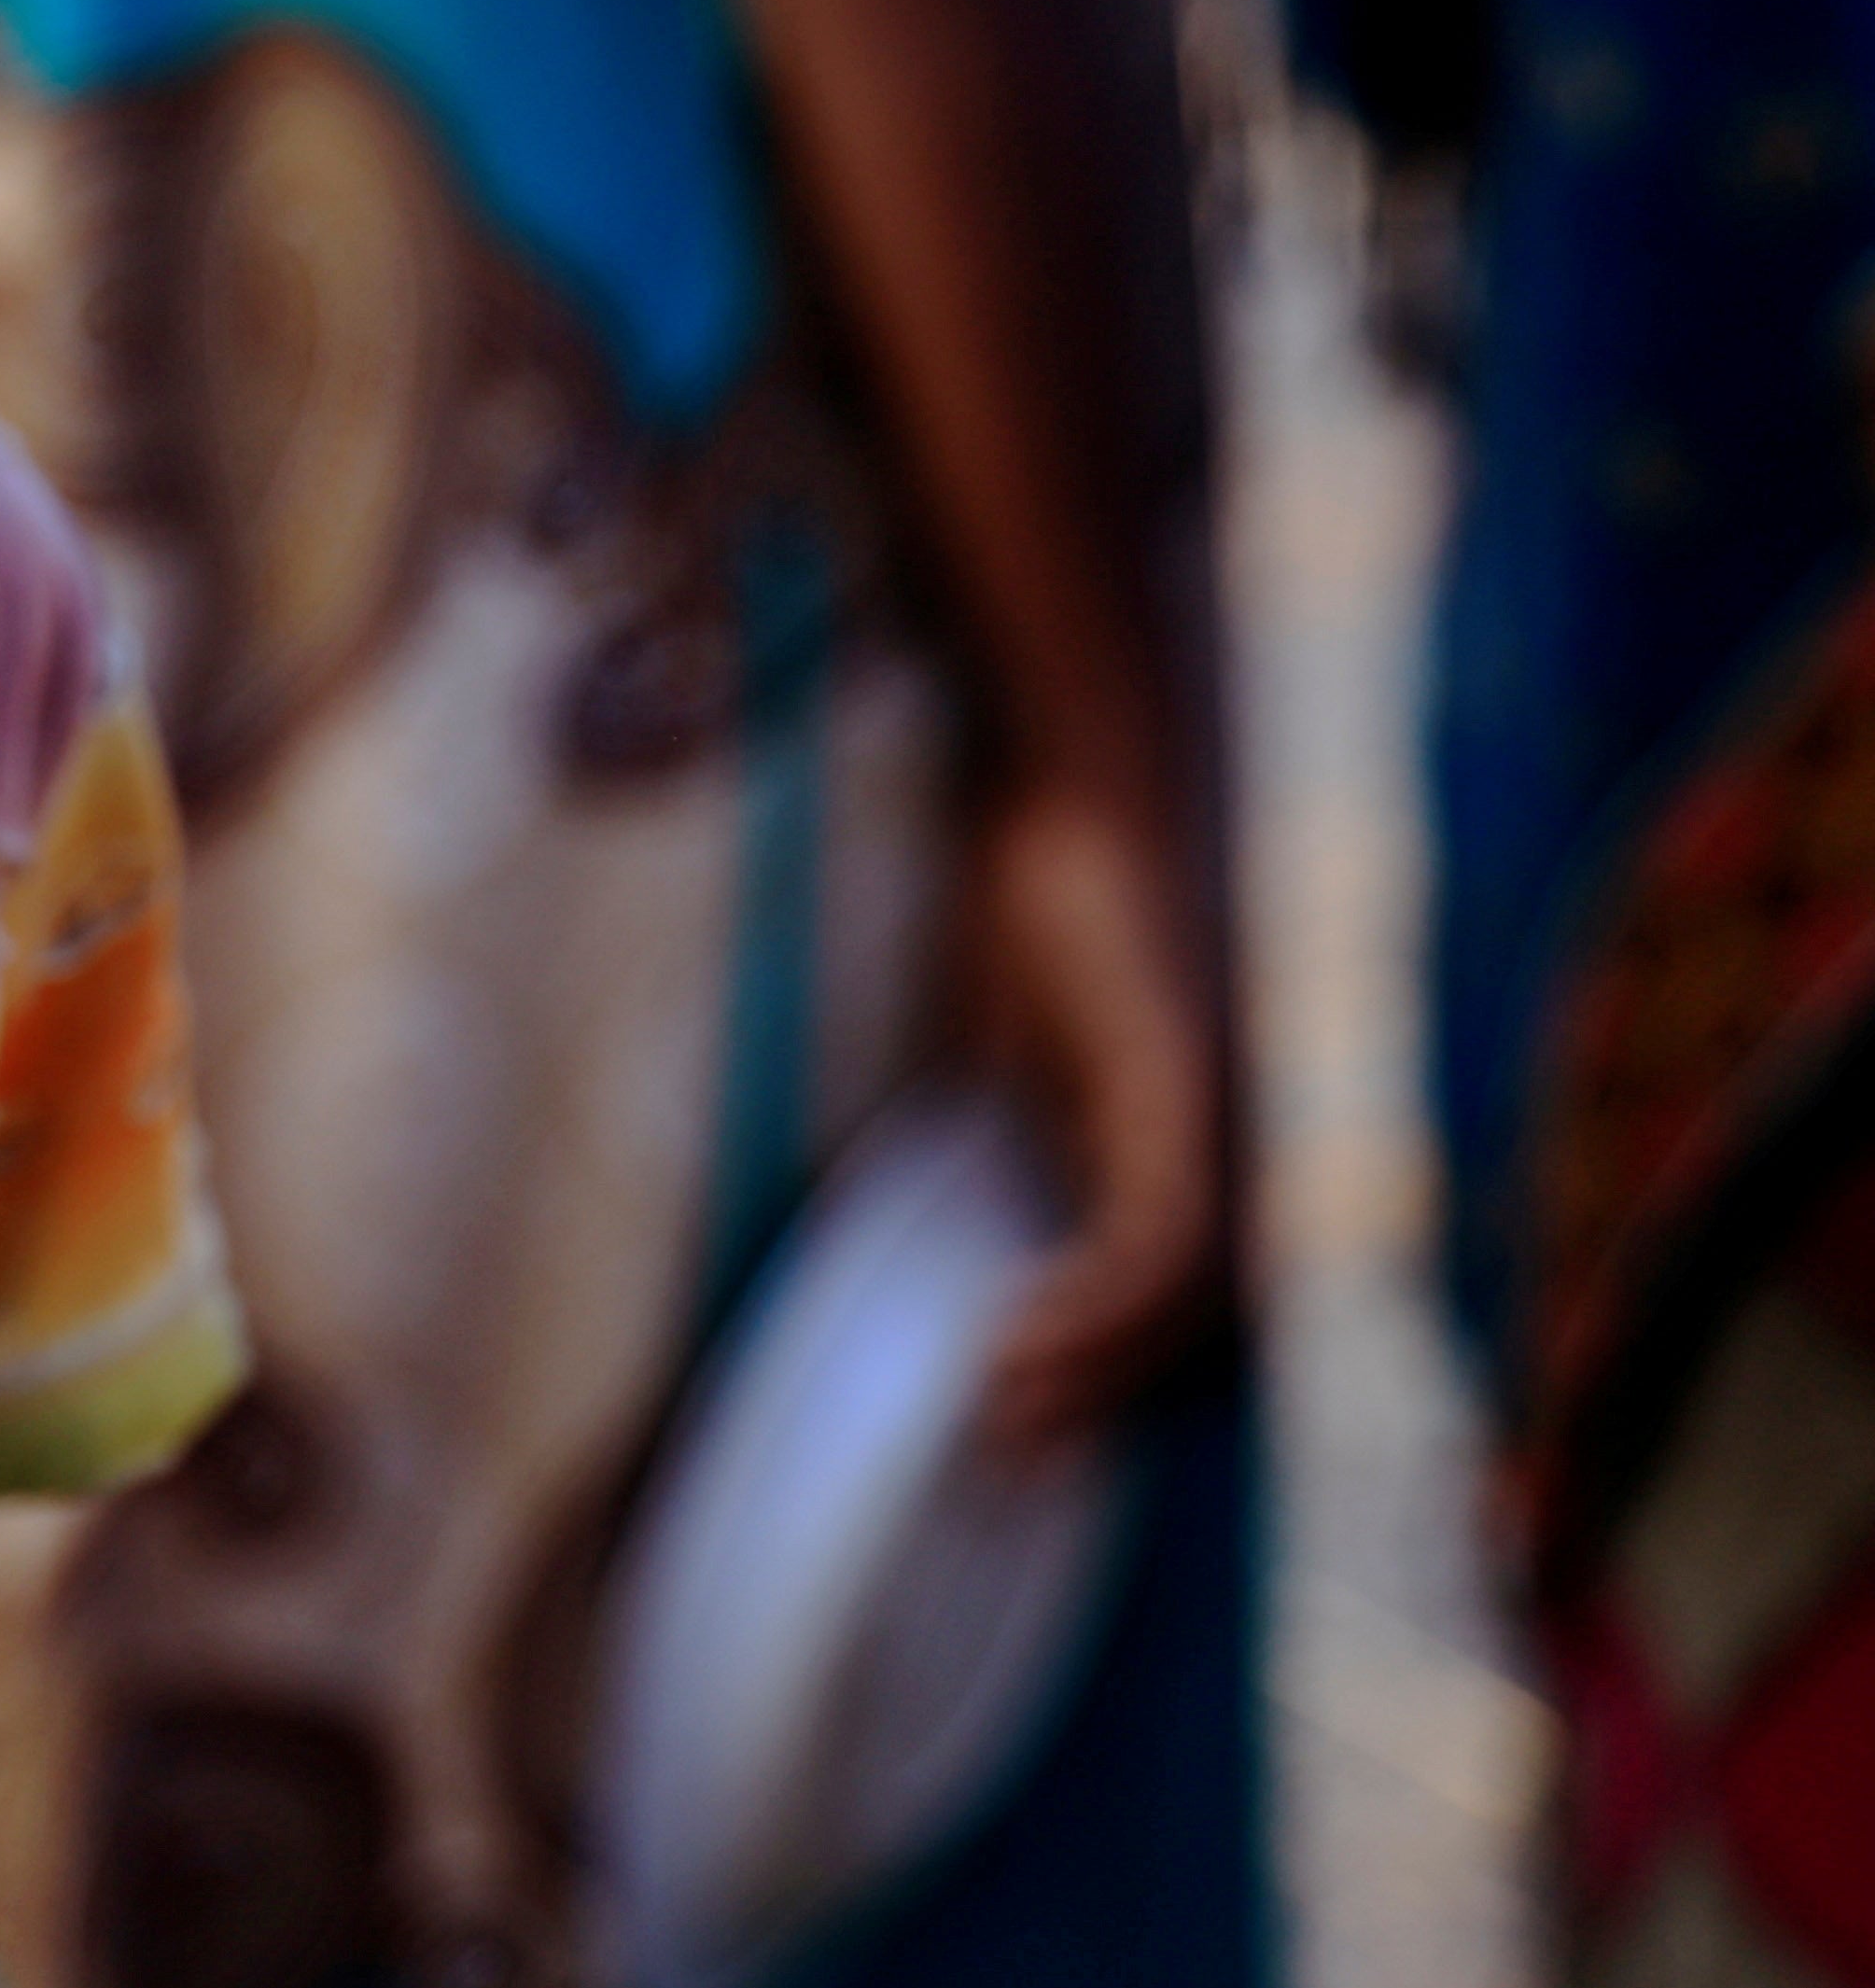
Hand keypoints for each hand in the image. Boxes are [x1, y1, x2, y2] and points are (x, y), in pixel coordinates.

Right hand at [963, 770, 1234, 1445]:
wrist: (1071, 772)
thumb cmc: (1043, 889)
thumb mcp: (1026, 1044)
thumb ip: (1034, 1135)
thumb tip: (983, 1226)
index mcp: (1201, 1130)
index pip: (1192, 1290)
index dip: (1122, 1370)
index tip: (1028, 1418)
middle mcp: (1241, 1135)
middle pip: (1204, 1316)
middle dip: (1106, 1394)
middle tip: (1009, 1453)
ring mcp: (1220, 1113)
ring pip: (1189, 1296)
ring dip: (1092, 1368)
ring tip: (999, 1409)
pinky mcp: (1180, 1087)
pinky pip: (1159, 1237)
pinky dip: (1090, 1304)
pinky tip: (1009, 1334)